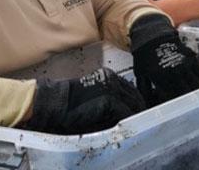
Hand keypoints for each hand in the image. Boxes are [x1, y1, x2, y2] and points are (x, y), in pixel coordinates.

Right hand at [24, 68, 144, 134]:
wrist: (56, 102)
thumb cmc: (68, 100)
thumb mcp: (92, 92)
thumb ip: (107, 95)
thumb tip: (123, 107)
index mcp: (107, 75)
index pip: (129, 87)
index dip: (135, 99)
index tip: (138, 107)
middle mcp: (112, 79)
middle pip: (134, 94)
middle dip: (139, 106)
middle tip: (142, 116)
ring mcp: (111, 89)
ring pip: (133, 103)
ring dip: (136, 113)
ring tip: (137, 121)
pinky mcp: (109, 100)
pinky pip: (125, 112)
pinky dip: (128, 119)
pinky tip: (129, 124)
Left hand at [130, 14, 198, 106]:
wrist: (153, 35)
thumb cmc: (145, 56)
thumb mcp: (140, 74)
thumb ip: (145, 90)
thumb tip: (147, 105)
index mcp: (161, 78)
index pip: (173, 97)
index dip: (178, 106)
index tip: (182, 111)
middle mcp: (175, 72)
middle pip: (187, 92)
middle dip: (191, 102)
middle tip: (195, 108)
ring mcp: (185, 65)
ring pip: (196, 84)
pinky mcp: (192, 58)